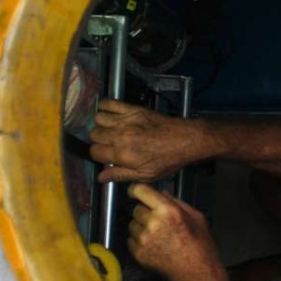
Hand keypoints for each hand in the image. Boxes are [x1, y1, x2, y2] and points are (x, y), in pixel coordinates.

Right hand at [90, 100, 212, 182]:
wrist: (186, 140)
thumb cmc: (168, 160)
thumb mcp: (145, 175)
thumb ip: (120, 175)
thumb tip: (100, 178)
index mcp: (122, 153)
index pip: (94, 152)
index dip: (97, 155)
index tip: (105, 155)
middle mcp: (120, 135)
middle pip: (93, 134)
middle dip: (98, 140)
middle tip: (108, 143)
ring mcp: (126, 120)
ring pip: (98, 119)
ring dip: (101, 125)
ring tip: (109, 130)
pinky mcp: (134, 109)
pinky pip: (110, 103)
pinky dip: (105, 106)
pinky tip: (108, 113)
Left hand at [127, 184, 229, 280]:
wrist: (197, 272)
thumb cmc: (200, 245)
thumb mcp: (197, 217)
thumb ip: (177, 203)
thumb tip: (162, 194)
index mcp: (168, 211)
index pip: (141, 191)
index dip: (137, 190)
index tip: (136, 192)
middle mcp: (153, 223)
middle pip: (136, 209)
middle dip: (144, 211)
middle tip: (157, 219)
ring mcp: (144, 240)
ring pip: (132, 225)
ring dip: (140, 226)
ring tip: (156, 234)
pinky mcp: (138, 253)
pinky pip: (131, 240)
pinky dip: (138, 240)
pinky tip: (154, 244)